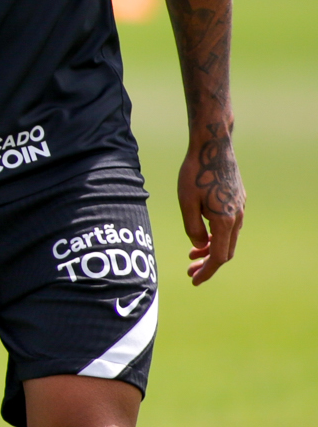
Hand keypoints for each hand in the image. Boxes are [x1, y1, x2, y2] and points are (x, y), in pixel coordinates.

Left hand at [178, 123, 243, 283]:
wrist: (213, 146)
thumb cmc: (195, 173)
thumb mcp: (186, 202)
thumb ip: (192, 228)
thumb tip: (198, 246)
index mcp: (226, 221)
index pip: (219, 257)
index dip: (207, 272)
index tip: (194, 280)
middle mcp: (238, 217)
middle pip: (226, 251)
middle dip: (208, 263)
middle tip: (189, 270)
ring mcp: (240, 208)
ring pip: (228, 238)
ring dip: (211, 248)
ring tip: (192, 254)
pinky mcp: (239, 199)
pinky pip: (230, 225)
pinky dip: (217, 234)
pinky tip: (203, 232)